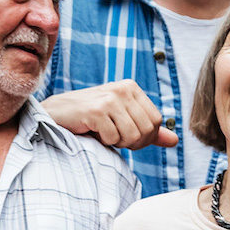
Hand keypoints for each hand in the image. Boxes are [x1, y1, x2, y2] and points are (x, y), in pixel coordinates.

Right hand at [41, 82, 178, 149]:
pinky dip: (103, 142)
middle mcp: (123, 89)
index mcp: (132, 87)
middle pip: (147, 130)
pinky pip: (113, 138)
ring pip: (132, 136)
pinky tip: (92, 131)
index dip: (145, 137)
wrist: (55, 114)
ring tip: (103, 133)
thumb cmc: (89, 118)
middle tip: (114, 138)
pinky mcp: (96, 111)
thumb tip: (174, 141)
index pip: (156, 121)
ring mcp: (110, 98)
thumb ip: (148, 130)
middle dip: (132, 142)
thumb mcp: (122, 119)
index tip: (128, 138)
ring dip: (117, 142)